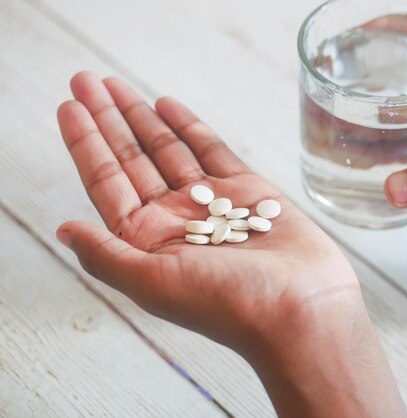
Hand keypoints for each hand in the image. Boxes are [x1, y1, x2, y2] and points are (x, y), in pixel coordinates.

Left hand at [56, 72, 406, 416]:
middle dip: (108, 120)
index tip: (68, 107)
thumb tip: (62, 230)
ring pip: (168, 149)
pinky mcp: (248, 193)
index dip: (85, 144)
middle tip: (85, 79)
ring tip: (116, 85)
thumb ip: (106, 255)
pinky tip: (168, 105)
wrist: (301, 310)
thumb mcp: (153, 283)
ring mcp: (212, 203)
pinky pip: (213, 151)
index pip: (107, 182)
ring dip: (142, 117)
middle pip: (132, 159)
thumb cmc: (228, 305)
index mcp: (148, 242)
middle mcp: (175, 220)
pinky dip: (190, 127)